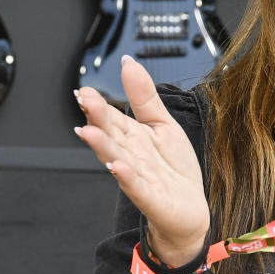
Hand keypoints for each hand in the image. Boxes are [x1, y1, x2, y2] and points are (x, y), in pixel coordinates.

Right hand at [74, 57, 210, 266]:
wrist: (189, 210)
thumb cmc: (174, 170)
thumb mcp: (163, 124)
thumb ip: (144, 96)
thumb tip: (129, 63)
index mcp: (132, 136)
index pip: (111, 117)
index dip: (98, 104)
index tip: (85, 91)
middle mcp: (130, 156)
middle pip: (111, 135)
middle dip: (97, 119)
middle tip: (84, 101)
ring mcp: (138, 178)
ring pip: (116, 158)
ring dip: (102, 146)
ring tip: (89, 132)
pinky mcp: (150, 198)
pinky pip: (135, 187)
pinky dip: (126, 177)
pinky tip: (117, 168)